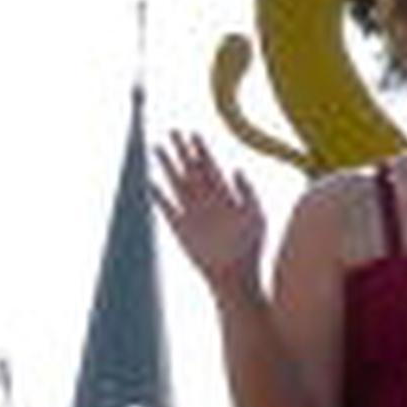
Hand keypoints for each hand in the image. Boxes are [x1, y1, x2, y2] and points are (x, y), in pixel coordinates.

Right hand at [152, 130, 268, 289]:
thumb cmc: (252, 248)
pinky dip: (159, 196)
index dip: (202, 150)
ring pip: (177, 184)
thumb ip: (248, 193)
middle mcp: (208, 202)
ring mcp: (193, 213)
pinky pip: (167, 208)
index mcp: (227, 197)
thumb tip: (237, 169)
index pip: (211, 167)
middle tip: (172, 131)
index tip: (193, 133)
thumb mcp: (255, 216)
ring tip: (158, 148)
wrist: (237, 275)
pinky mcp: (181, 228)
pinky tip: (151, 183)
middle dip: (182, 151)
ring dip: (168, 166)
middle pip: (192, 171)